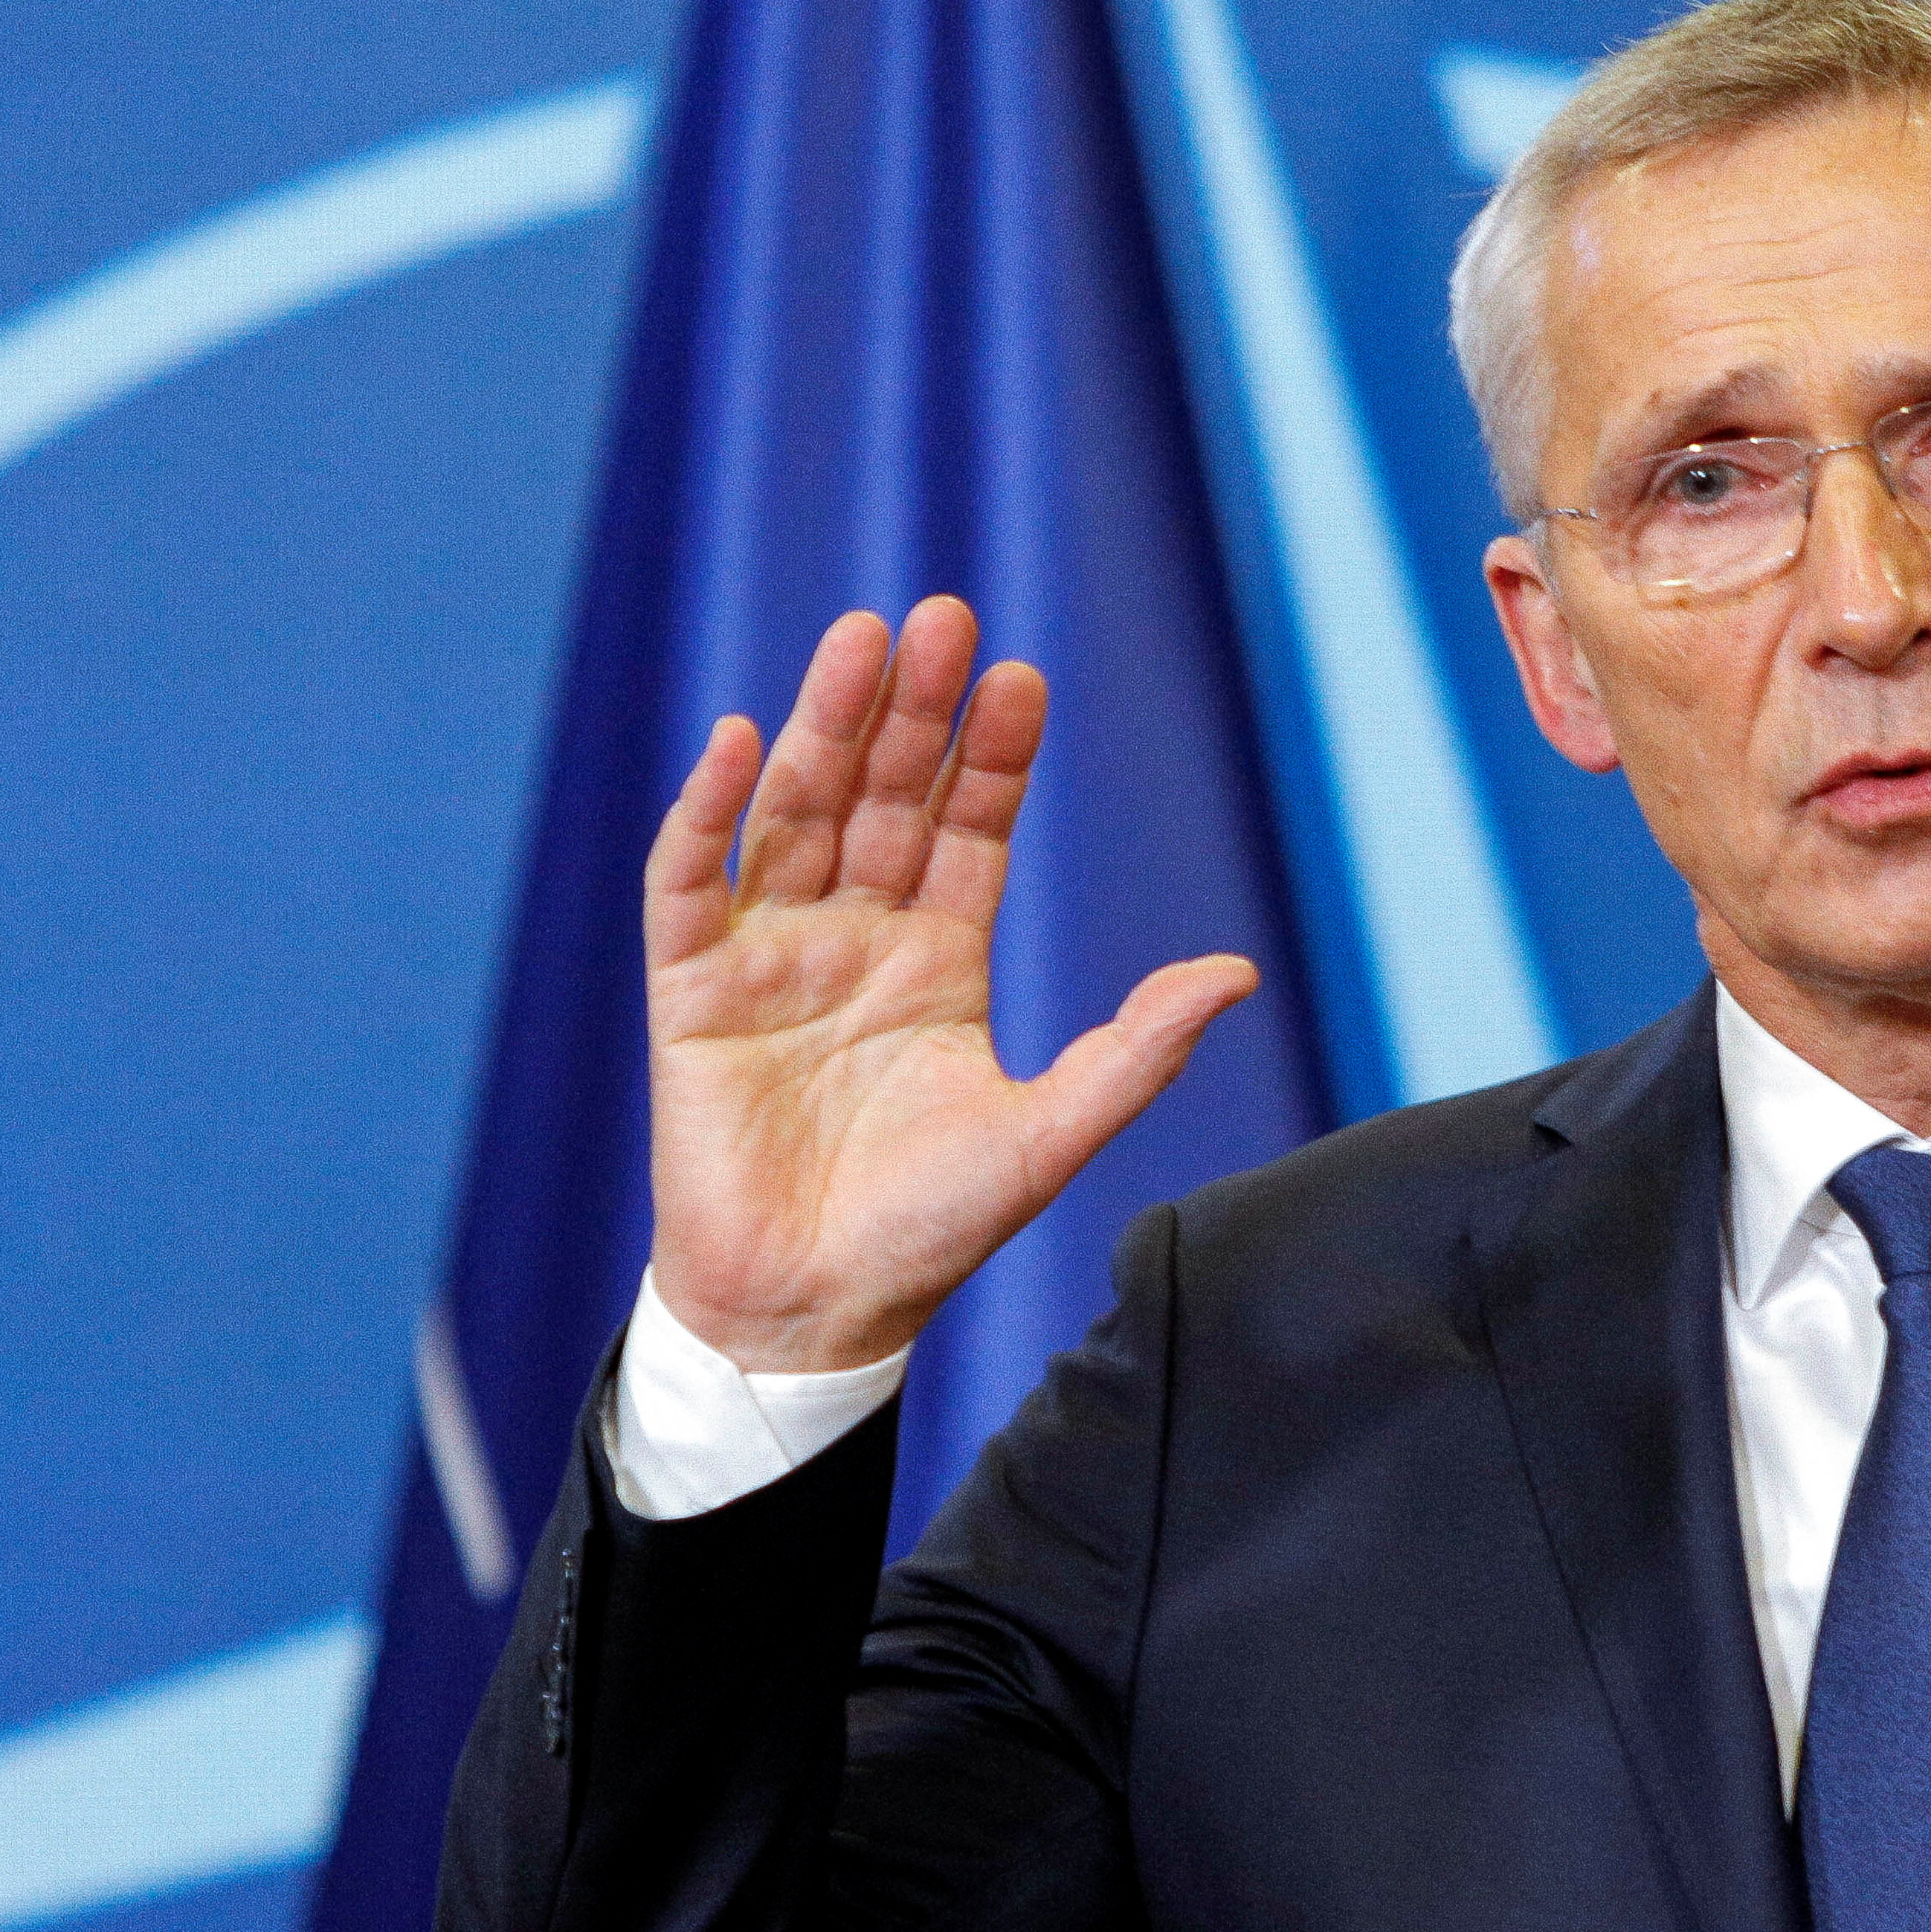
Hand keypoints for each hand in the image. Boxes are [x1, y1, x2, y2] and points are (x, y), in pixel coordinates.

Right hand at [642, 597, 1260, 1373]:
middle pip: (883, 797)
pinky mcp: (691, 993)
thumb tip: (1239, 972)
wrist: (808, 1314)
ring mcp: (770, 957)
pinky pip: (691, 883)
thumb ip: (1134, 1052)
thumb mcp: (1046, 1135)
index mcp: (940, 961)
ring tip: (859, 640)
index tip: (1021, 680)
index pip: (969, 830)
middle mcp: (855, 938)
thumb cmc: (924, 1234)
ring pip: (796, 813)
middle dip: (913, 712)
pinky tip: (735, 742)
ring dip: (823, 726)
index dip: (992, 758)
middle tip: (944, 617)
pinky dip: (708, 813)